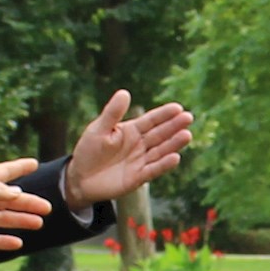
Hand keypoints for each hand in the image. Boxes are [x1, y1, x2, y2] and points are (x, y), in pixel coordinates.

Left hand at [0, 160, 50, 252]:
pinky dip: (3, 241)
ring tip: (38, 224)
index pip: (2, 172)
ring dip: (19, 221)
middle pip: (6, 199)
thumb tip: (15, 192)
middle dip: (27, 203)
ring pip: (0, 219)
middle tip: (47, 208)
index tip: (34, 163)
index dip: (18, 167)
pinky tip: (18, 243)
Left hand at [60, 90, 195, 208]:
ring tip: (186, 135)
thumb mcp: (99, 129)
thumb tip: (125, 92)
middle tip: (188, 118)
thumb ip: (112, 113)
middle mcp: (140, 145)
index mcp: (131, 131)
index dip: (164, 114)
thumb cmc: (88, 150)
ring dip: (173, 144)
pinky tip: (175, 157)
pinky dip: (164, 165)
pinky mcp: (138, 178)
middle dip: (174, 126)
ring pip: (160, 151)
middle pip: (160, 134)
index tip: (178, 108)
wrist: (80, 178)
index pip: (151, 120)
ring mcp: (140, 161)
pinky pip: (153, 170)